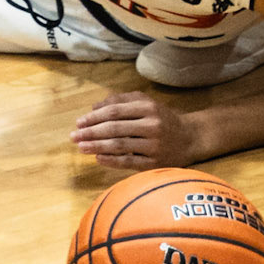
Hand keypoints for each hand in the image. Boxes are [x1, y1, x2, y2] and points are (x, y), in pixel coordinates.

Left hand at [72, 93, 197, 170]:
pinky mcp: (155, 163)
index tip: (78, 122)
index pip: (114, 111)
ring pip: (119, 146)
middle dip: (90, 132)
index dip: (94, 117)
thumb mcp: (146, 103)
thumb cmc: (162, 119)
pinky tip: (98, 158)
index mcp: (148, 108)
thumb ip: (121, 100)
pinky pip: (128, 162)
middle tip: (74, 137)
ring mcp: (154, 145)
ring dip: (97, 147)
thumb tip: (94, 107)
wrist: (190, 138)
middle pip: (114, 128)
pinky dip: (111, 161)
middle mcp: (152, 125)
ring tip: (81, 148)